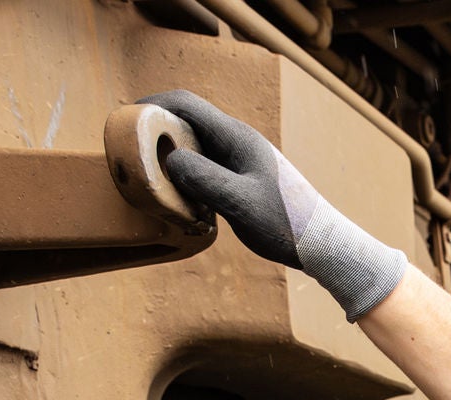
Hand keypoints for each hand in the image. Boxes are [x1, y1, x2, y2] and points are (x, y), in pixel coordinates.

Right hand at [142, 90, 406, 320]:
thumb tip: (171, 160)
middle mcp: (239, 142)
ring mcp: (244, 161)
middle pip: (189, 123)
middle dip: (159, 131)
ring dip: (175, 156)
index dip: (152, 104)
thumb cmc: (286, 224)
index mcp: (236, 137)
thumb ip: (203, 178)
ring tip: (153, 175)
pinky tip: (183, 197)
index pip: (186, 104)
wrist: (323, 245)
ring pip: (199, 147)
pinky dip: (191, 175)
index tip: (127, 117)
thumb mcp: (239, 203)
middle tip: (133, 150)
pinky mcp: (247, 180)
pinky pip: (210, 168)